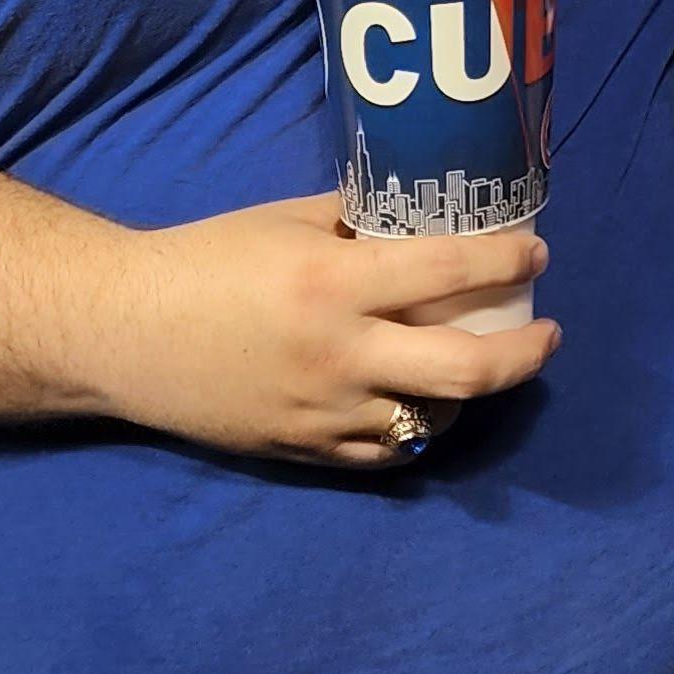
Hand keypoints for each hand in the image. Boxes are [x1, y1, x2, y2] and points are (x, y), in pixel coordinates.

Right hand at [84, 191, 556, 467]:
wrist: (126, 332)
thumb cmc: (205, 260)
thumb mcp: (286, 220)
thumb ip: (357, 221)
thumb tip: (420, 217)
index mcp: (334, 282)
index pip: (448, 273)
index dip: (507, 262)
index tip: (537, 254)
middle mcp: (341, 354)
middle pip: (466, 370)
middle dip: (526, 354)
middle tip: (547, 335)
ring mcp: (325, 412)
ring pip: (433, 421)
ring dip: (470, 396)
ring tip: (478, 368)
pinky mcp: (305, 450)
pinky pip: (386, 456)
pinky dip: (416, 432)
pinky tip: (422, 407)